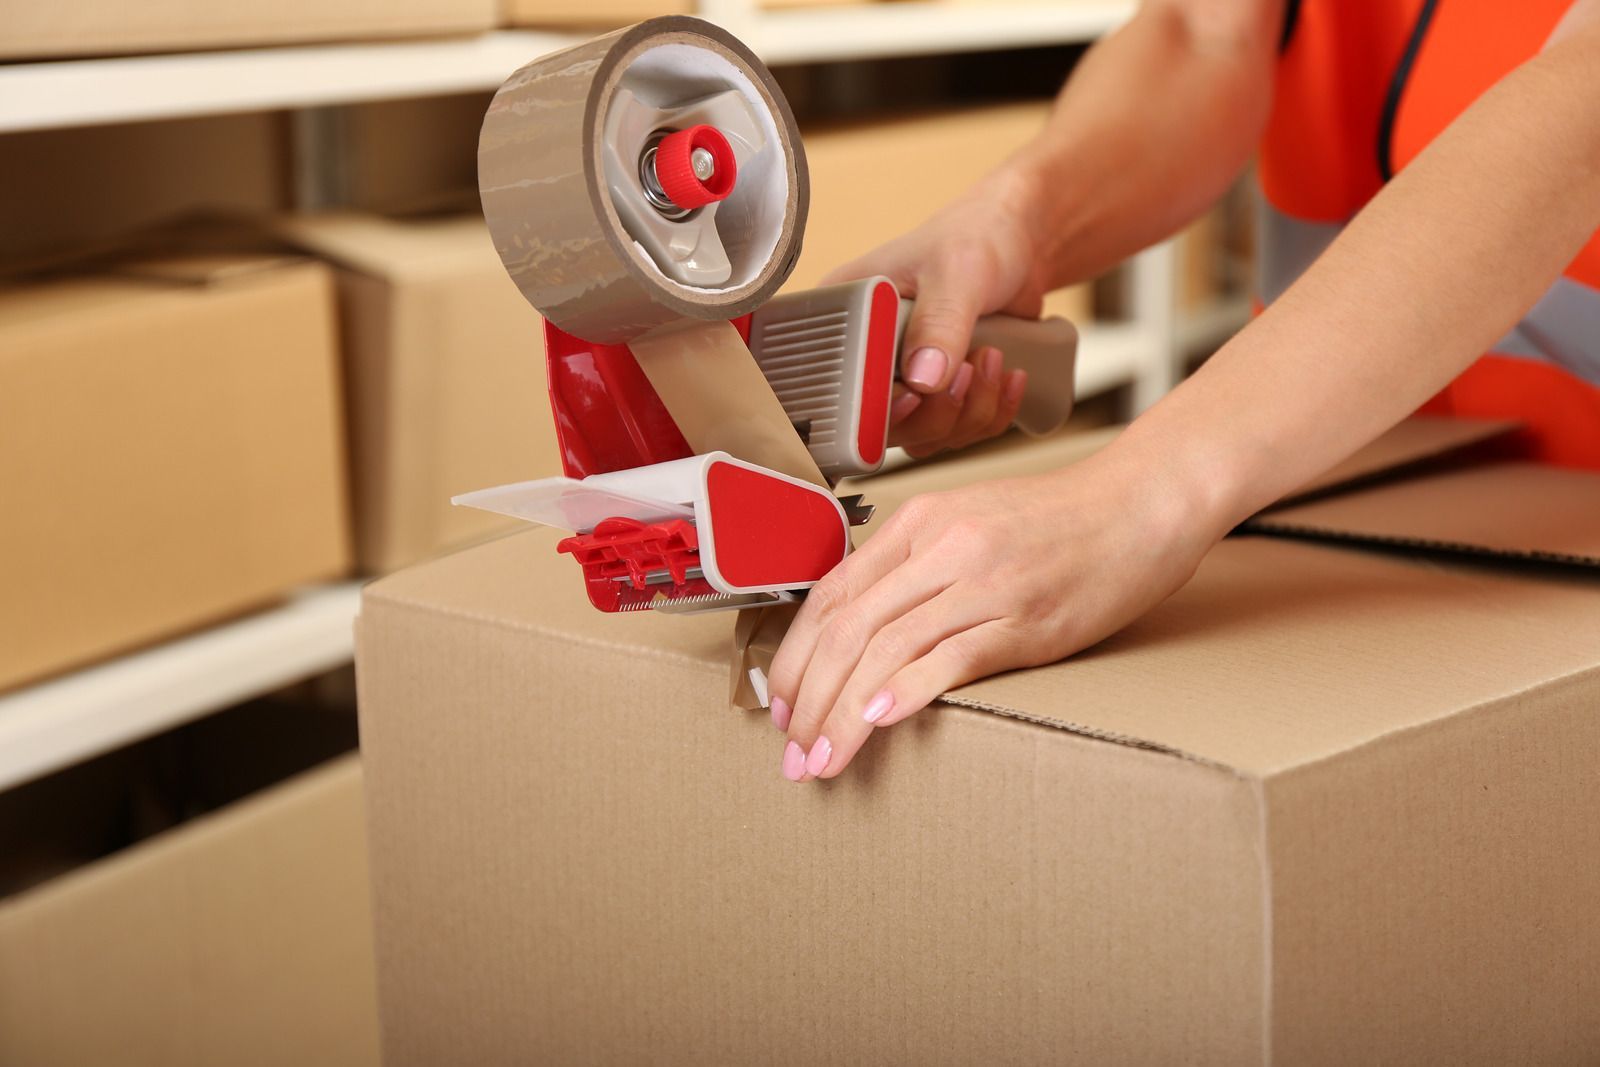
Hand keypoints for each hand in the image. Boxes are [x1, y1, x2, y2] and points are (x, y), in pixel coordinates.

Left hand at [766, 442, 1226, 780]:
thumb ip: (915, 562)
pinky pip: (949, 658)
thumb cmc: (1061, 520)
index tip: (781, 703)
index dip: (795, 655)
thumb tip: (863, 622)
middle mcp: (940, 547)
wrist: (1142, 503)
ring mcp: (981, 583)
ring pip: (885, 651)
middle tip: (792, 750)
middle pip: (846, 629)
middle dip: (807, 698)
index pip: (830, 595)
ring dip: (843, 715)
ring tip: (823, 759)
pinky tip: (877, 723)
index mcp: (919, 522)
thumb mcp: (970, 521)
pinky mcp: (1024, 619)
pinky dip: (904, 692)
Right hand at [821, 165, 1050, 455]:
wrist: (1020, 245)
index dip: (873, 407)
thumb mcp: (956, 270)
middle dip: (938, 410)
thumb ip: (940, 323)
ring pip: (924, 437)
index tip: (914, 394)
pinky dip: (990, 414)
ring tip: (994, 358)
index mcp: (845, 319)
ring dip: (971, 412)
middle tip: (968, 367)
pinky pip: (957, 433)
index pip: (836, 386)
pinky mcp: (936, 395)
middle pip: (882, 427)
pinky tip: (1008, 377)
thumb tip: (923, 379)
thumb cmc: (976, 237)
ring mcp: (902, 380)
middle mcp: (865, 357)